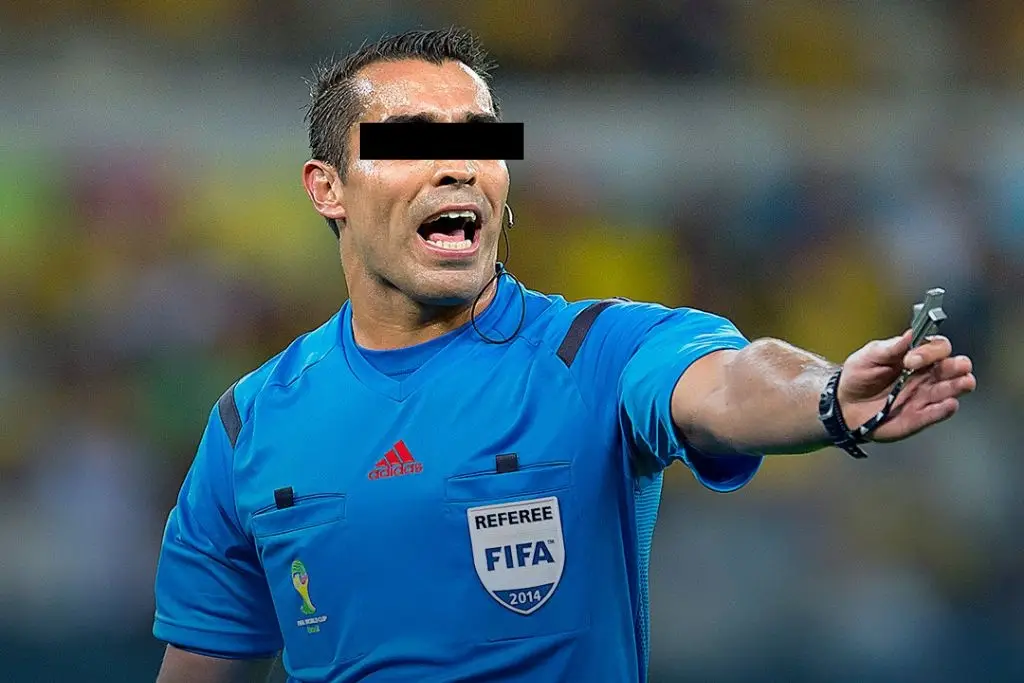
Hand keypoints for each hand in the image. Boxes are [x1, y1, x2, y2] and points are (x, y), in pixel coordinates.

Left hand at [836, 329, 976, 441]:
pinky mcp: (919, 417)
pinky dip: (944, 409)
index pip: (937, 348)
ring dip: (959, 385)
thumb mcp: (869, 356)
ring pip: (952, 390)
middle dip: (957, 366)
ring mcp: (924, 396)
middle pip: (953, 367)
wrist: (844, 403)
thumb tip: (910, 333)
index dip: (930, 351)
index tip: (911, 358)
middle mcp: (925, 375)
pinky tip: (949, 404)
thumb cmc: (858, 376)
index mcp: (915, 357)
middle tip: (956, 366)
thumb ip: (890, 347)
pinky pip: (937, 413)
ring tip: (963, 382)